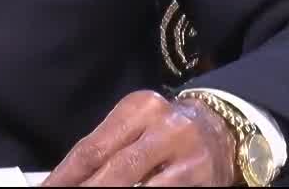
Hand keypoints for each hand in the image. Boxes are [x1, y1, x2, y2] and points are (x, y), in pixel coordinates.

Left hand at [41, 89, 237, 186]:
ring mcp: (186, 152)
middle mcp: (163, 125)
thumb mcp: (135, 127)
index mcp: (137, 107)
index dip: (65, 176)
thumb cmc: (165, 131)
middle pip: (115, 168)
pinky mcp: (201, 176)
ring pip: (140, 186)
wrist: (223, 129)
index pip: (91, 148)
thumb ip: (105, 149)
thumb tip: (65, 180)